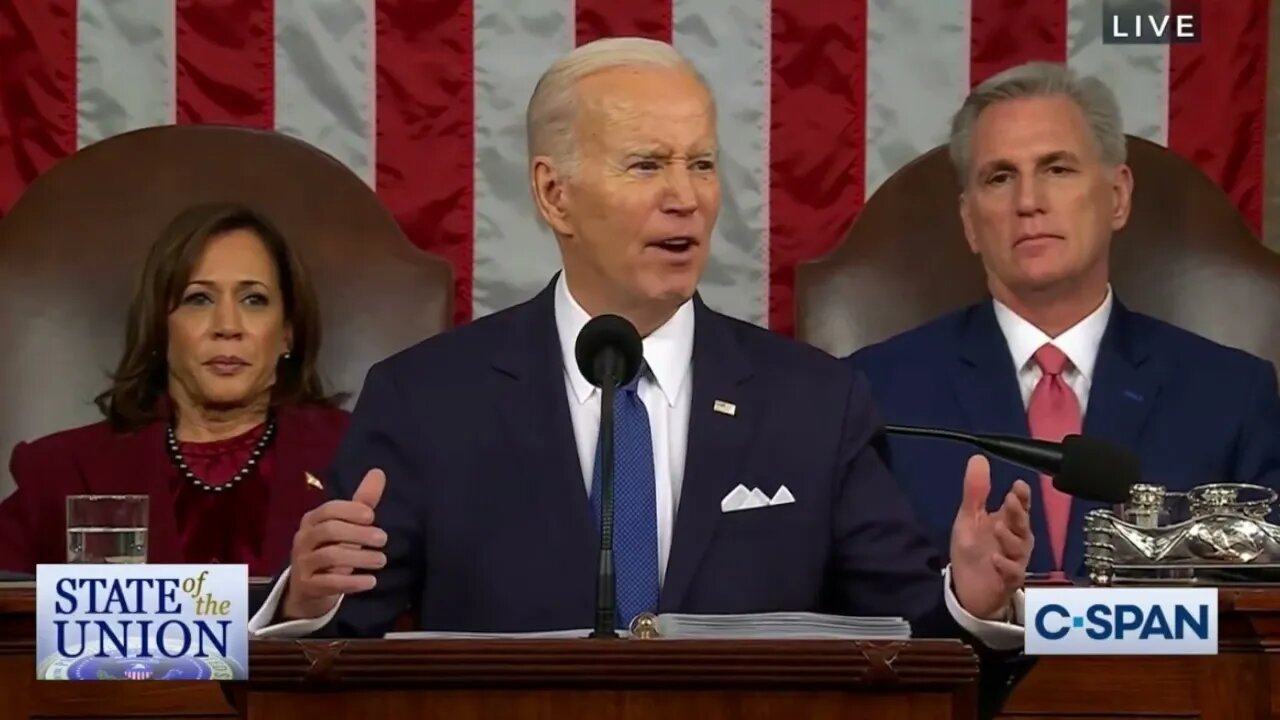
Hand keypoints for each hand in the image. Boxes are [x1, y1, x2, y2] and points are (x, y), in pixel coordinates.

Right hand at [281, 469, 387, 620]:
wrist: (308, 589)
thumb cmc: (331, 549)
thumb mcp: (346, 526)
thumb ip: (362, 502)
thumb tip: (378, 472)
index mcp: (312, 520)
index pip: (328, 510)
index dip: (350, 511)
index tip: (372, 516)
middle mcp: (303, 539)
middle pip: (330, 531)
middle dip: (359, 533)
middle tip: (383, 539)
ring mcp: (302, 563)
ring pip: (330, 556)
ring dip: (360, 557)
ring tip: (382, 560)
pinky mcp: (307, 586)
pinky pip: (329, 583)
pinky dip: (352, 582)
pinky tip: (371, 582)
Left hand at [949, 455, 1032, 619]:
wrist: (967, 590)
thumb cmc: (973, 551)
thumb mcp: (969, 518)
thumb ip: (976, 491)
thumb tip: (979, 458)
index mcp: (1007, 523)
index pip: (1019, 506)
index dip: (1021, 496)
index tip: (1019, 485)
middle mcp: (1015, 540)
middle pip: (1022, 524)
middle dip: (1019, 513)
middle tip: (1013, 500)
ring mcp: (1014, 560)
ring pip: (1020, 548)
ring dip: (1010, 538)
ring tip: (998, 527)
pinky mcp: (1008, 581)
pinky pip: (1013, 573)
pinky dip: (1006, 566)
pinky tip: (996, 559)